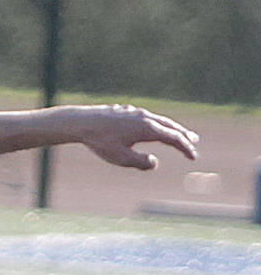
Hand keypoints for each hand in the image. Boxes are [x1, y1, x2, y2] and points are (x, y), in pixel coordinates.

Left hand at [60, 105, 198, 169]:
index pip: (174, 138)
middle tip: (194, 141)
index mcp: (148, 128)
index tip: (193, 157)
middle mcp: (145, 117)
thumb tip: (154, 162)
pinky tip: (151, 127)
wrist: (81, 122)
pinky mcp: (125, 111)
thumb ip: (141, 162)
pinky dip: (155, 124)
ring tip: (175, 133)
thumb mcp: (121, 158)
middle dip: (183, 135)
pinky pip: (145, 118)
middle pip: (170, 126)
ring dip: (169, 128)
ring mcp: (135, 112)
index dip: (185, 148)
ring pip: (158, 120)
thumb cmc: (100, 142)